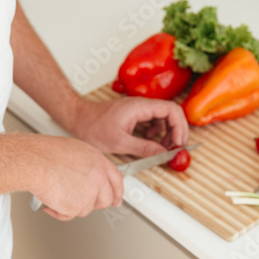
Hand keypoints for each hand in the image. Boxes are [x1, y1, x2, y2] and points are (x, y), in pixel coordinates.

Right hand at [29, 135, 123, 220]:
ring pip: (85, 209)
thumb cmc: (46, 153)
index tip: (116, 199)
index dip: (117, 192)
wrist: (36, 162)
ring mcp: (90, 193)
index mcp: (98, 161)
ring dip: (72, 205)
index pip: (116, 180)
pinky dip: (59, 211)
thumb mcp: (74, 151)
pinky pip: (69, 215)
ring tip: (57, 192)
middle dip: (93, 203)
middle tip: (78, 199)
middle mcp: (98, 177)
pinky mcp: (78, 207)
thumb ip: (87, 166)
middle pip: (105, 199)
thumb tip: (85, 176)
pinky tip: (51, 199)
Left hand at [68, 95, 188, 156]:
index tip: (179, 143)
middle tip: (176, 147)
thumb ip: (144, 148)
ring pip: (162, 117)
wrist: (78, 119)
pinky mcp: (134, 114)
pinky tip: (150, 141)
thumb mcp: (120, 142)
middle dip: (177, 130)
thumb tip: (163, 154)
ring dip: (166, 132)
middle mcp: (141, 105)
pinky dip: (156, 131)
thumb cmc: (93, 127)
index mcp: (139, 107)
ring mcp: (138, 108)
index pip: (171, 110)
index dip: (180, 126)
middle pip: (170, 112)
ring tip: (162, 147)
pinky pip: (152, 120)